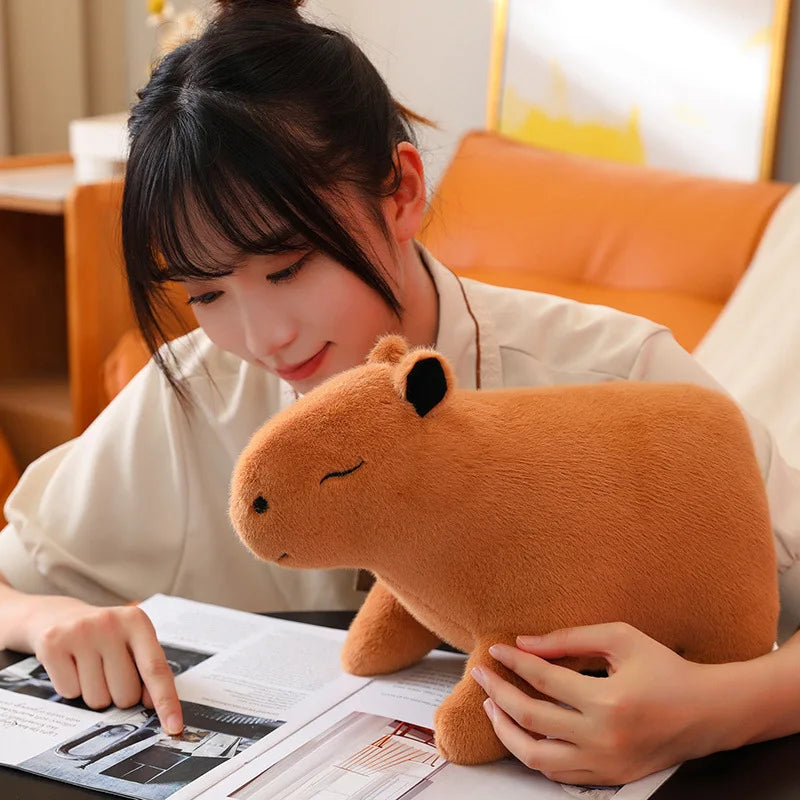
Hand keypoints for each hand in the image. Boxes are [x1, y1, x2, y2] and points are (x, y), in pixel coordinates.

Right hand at [25, 596, 182, 734]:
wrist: (59, 616)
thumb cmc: (105, 635)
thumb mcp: (132, 640)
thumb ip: (148, 667)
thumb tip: (151, 704)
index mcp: (137, 621)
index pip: (156, 669)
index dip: (166, 701)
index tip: (174, 727)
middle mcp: (111, 623)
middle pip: (125, 693)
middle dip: (120, 695)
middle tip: (110, 671)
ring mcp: (81, 632)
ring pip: (97, 699)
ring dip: (96, 692)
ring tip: (90, 666)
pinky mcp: (53, 644)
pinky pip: (70, 693)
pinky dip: (72, 688)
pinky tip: (71, 665)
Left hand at [471, 623, 728, 785]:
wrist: (709, 711)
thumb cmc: (666, 669)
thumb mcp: (621, 639)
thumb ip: (570, 639)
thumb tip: (526, 644)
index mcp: (609, 700)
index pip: (543, 678)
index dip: (514, 662)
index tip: (496, 650)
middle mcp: (604, 738)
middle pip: (531, 719)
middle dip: (498, 693)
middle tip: (480, 675)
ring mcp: (606, 764)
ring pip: (537, 758)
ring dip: (506, 732)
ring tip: (491, 707)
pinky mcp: (611, 777)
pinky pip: (559, 775)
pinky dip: (534, 755)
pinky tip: (522, 732)